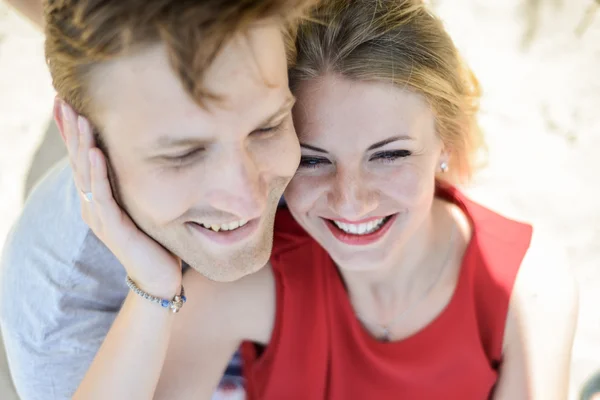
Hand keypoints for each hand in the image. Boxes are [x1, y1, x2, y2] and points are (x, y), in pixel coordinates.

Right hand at [61, 101, 181, 297]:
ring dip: (82, 145)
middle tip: (62, 99)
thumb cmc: (151, 238)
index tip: (65, 102)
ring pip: (86, 175)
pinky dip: (99, 174)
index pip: (82, 159)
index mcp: (98, 197)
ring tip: (79, 117)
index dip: (72, 132)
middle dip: (70, 130)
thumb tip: (140, 155)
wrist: (158, 276)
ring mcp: (101, 216)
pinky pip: (103, 196)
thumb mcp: (139, 204)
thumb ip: (131, 184)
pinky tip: (97, 154)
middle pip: (78, 161)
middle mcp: (93, 204)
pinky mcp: (114, 227)